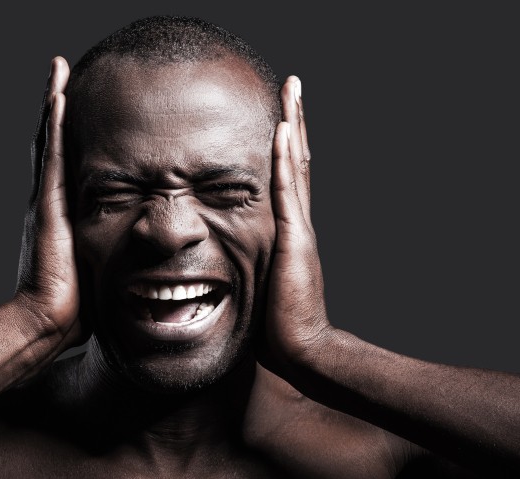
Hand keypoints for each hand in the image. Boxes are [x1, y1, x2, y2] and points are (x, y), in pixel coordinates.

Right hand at [13, 57, 84, 349]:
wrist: (46, 321)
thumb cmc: (75, 305)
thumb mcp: (99, 269)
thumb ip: (112, 253)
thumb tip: (142, 256)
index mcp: (61, 213)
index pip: (65, 163)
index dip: (68, 133)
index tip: (76, 103)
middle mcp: (49, 200)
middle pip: (52, 142)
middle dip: (57, 107)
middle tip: (61, 72)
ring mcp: (45, 200)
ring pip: (49, 141)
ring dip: (54, 104)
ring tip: (57, 70)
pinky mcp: (49, 205)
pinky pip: (52, 156)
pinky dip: (53, 125)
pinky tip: (58, 96)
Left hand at [261, 77, 330, 373]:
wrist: (299, 351)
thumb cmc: (277, 328)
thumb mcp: (257, 286)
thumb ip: (249, 265)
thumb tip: (220, 262)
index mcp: (288, 232)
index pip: (288, 177)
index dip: (285, 144)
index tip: (279, 114)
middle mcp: (298, 223)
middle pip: (297, 160)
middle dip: (294, 120)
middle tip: (292, 85)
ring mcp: (298, 229)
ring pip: (297, 165)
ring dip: (293, 125)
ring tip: (291, 90)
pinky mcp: (294, 240)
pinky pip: (287, 191)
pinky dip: (286, 158)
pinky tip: (282, 129)